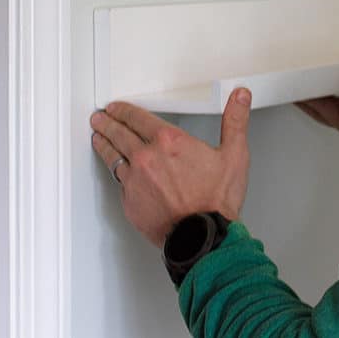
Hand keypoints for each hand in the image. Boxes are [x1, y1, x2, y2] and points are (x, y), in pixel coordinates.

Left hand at [90, 88, 252, 248]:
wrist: (204, 239)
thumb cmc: (216, 202)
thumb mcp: (234, 156)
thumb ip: (235, 122)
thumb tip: (240, 98)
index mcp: (169, 141)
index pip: (137, 117)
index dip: (123, 110)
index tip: (117, 108)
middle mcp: (147, 157)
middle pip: (119, 134)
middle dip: (107, 124)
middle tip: (99, 119)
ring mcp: (135, 181)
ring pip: (113, 157)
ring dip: (104, 145)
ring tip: (98, 138)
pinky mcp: (130, 203)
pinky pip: (119, 184)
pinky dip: (117, 174)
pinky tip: (116, 171)